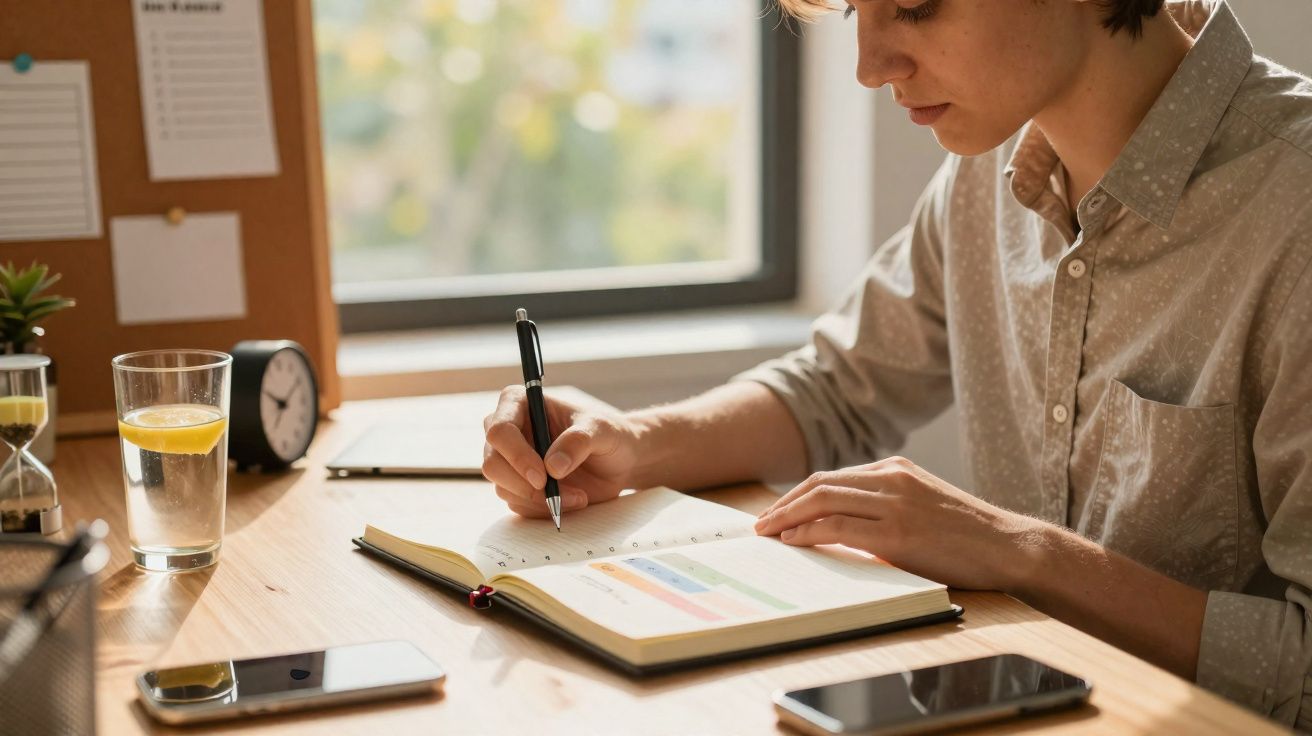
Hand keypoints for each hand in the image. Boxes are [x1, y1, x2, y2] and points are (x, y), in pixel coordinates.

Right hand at [482, 386, 641, 518]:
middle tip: (556, 495)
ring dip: (540, 500)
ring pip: (504, 488)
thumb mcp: (602, 431)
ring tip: (578, 496)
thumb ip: (578, 441)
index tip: (543, 476)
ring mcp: (510, 460)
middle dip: (523, 485)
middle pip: (492, 463)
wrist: (619, 461)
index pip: (499, 430)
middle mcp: (508, 431)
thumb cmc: (609, 435)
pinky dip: (544, 509)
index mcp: (520, 403)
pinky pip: (518, 504)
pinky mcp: (518, 485)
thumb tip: (552, 466)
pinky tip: (570, 501)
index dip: (516, 456)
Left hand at [753, 456, 1041, 590]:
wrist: (1010, 547)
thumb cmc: (966, 536)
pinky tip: (793, 540)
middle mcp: (891, 479)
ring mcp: (895, 503)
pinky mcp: (898, 532)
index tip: (776, 513)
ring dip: (787, 518)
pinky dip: (810, 531)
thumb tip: (839, 527)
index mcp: (895, 470)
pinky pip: (840, 526)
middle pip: (819, 484)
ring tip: (767, 534)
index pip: (831, 478)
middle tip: (760, 525)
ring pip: (823, 500)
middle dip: (783, 504)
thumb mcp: (920, 507)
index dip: (797, 496)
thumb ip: (883, 507)